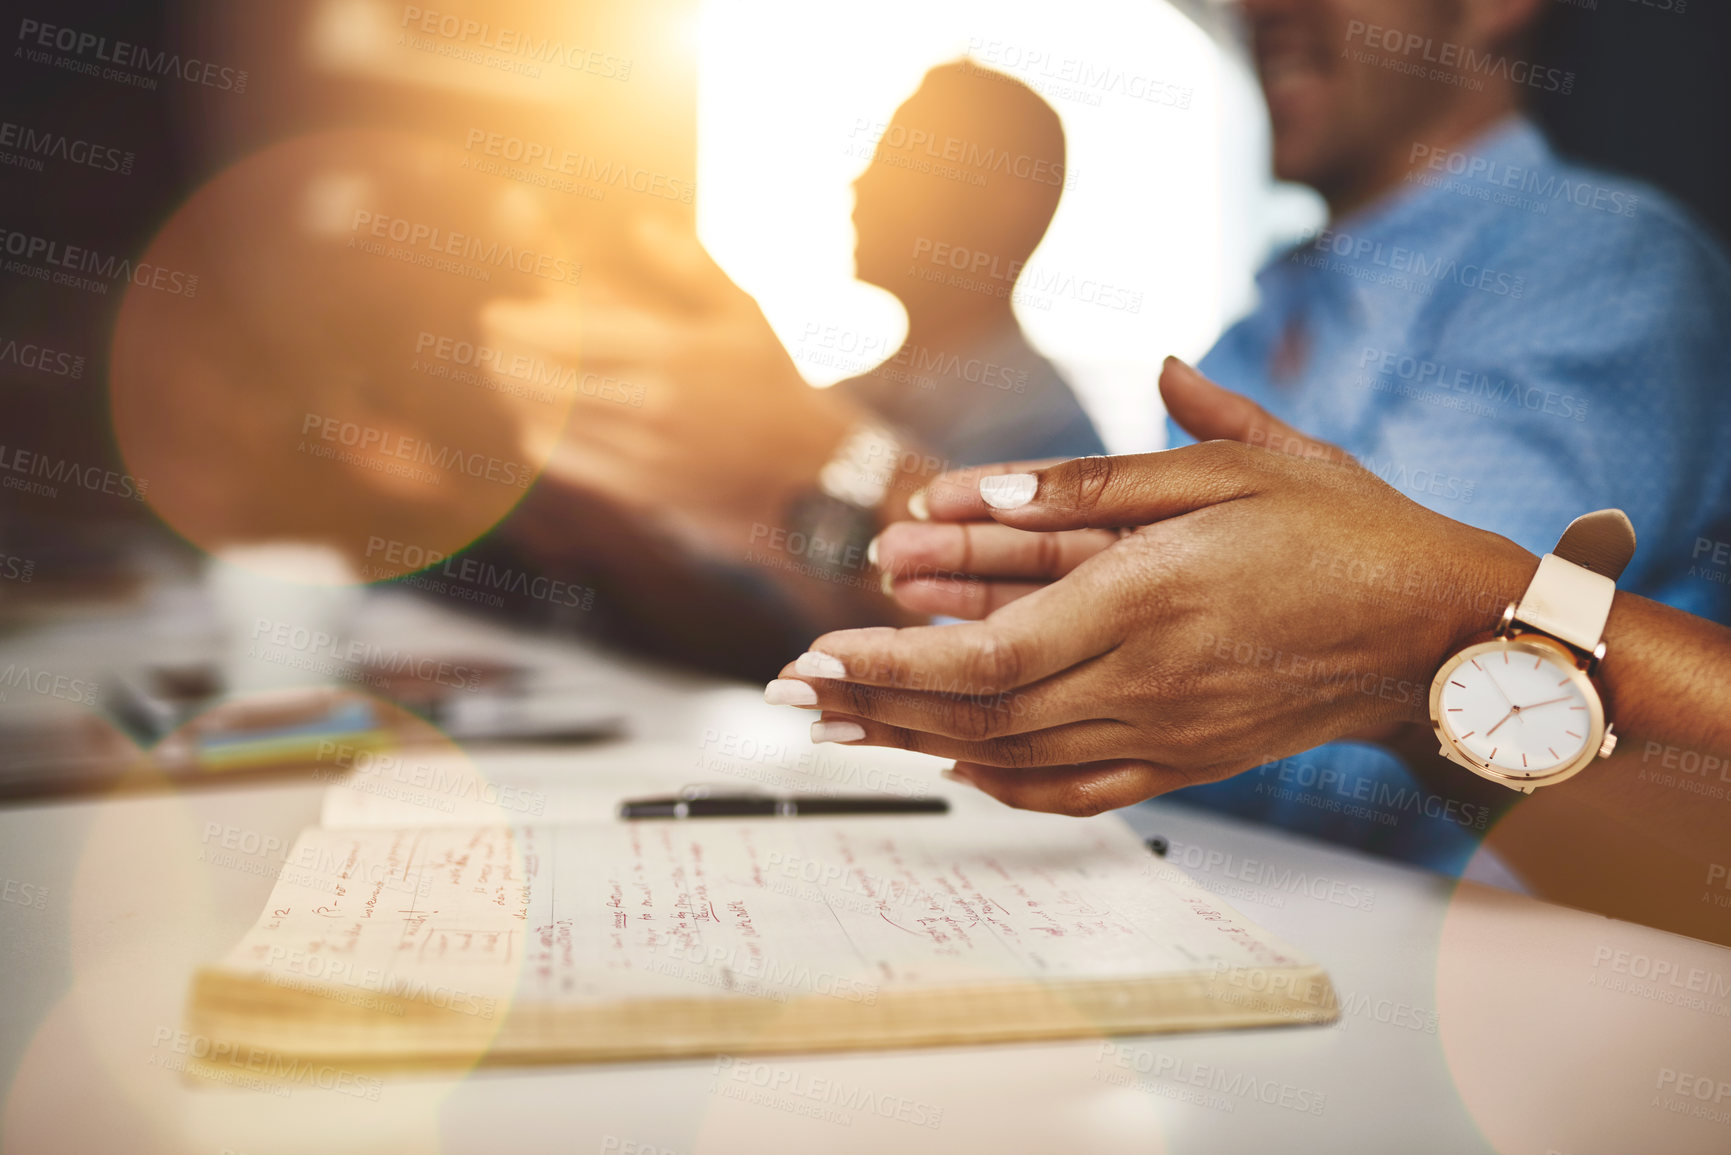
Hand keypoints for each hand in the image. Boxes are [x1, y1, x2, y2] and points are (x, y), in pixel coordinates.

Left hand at [481, 216, 868, 558]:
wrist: (808, 473)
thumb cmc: (775, 384)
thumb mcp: (746, 313)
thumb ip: (692, 265)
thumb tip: (641, 227)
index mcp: (672, 353)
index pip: (567, 335)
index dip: (517, 324)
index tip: (496, 313)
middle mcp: (649, 405)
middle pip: (542, 379)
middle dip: (502, 356)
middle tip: (491, 340)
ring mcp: (641, 453)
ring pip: (546, 421)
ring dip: (513, 395)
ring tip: (505, 373)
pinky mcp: (639, 490)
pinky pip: (565, 462)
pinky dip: (537, 437)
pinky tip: (533, 420)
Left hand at [767, 364, 1537, 815]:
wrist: (1444, 633)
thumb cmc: (1349, 533)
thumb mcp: (1241, 467)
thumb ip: (1110, 472)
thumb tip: (996, 469)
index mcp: (1150, 601)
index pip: (987, 653)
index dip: (889, 663)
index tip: (815, 654)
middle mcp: (1146, 683)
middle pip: (976, 713)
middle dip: (869, 704)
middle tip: (785, 695)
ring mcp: (1165, 735)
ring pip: (1010, 755)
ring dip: (913, 741)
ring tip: (836, 726)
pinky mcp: (1185, 764)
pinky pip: (1072, 792)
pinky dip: (998, 781)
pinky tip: (947, 762)